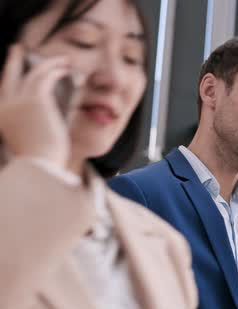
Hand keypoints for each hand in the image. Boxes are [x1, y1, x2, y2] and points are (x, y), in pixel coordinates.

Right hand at [0, 44, 70, 166]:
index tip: (14, 68)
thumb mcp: (31, 139)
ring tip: (62, 59)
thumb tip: (48, 115)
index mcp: (2, 117)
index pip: (4, 92)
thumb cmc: (41, 159)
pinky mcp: (36, 100)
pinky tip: (66, 68)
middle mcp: (6, 106)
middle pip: (9, 76)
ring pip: (33, 74)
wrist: (40, 165)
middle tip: (17, 49)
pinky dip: (56, 70)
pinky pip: (46, 77)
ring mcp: (19, 102)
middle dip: (14, 61)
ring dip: (49, 64)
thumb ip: (33, 123)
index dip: (9, 77)